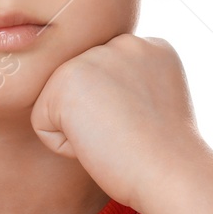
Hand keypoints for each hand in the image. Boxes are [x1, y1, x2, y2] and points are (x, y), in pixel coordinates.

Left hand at [29, 34, 204, 213]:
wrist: (170, 172)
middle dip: (97, 120)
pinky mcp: (66, 78)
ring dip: (81, 131)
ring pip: (59, 103)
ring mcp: (94, 56)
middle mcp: (123, 41)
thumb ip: (129, 87)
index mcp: (150, 47)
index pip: (105, 81)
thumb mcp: (155, 107)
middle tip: (131, 135)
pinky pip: (42, 121)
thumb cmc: (164, 159)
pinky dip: (64, 145)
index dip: (119, 115)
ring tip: (117, 138)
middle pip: (80, 89)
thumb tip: (96, 98)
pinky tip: (99, 142)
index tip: (145, 128)